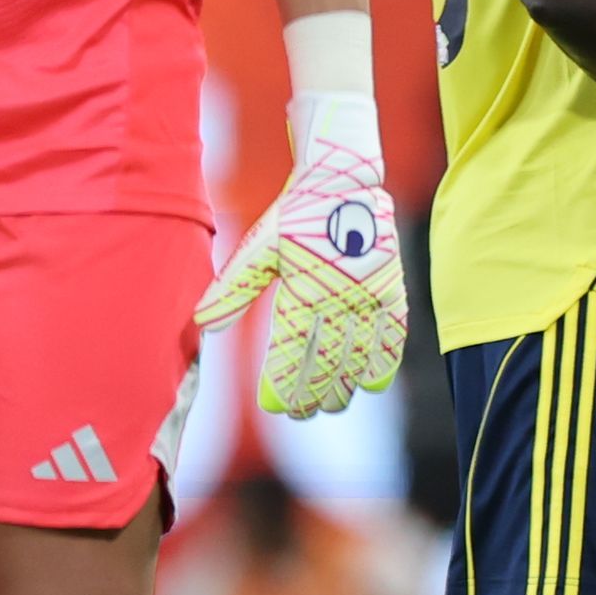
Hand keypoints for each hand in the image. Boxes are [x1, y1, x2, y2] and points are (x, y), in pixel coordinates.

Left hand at [196, 92, 407, 418]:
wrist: (343, 180)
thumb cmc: (295, 215)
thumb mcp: (257, 248)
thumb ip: (233, 289)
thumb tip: (202, 323)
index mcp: (302, 288)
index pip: (291, 349)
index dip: (283, 382)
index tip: (274, 406)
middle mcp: (338, 295)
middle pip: (327, 360)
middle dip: (314, 393)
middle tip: (303, 414)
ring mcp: (369, 293)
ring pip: (359, 354)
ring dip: (346, 385)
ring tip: (333, 405)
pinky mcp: (391, 287)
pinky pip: (392, 334)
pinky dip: (383, 362)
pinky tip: (373, 385)